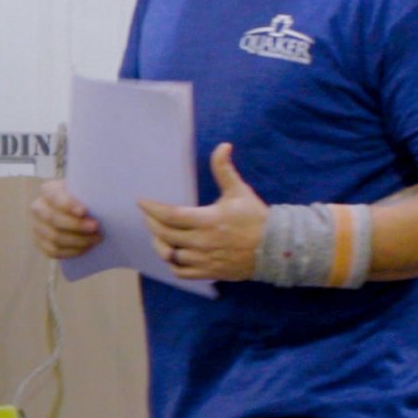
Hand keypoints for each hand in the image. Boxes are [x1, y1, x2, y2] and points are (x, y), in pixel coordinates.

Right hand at [30, 178, 102, 258]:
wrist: (83, 213)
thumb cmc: (88, 199)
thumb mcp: (90, 190)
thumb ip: (97, 192)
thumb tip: (119, 198)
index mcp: (49, 190)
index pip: (54, 196)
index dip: (68, 204)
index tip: (85, 211)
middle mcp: (39, 207)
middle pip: (52, 219)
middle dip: (75, 225)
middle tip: (96, 228)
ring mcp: (38, 226)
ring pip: (53, 238)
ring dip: (77, 241)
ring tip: (95, 239)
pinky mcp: (41, 242)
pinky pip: (52, 251)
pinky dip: (70, 252)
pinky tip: (85, 249)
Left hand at [137, 144, 266, 281]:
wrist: (276, 248)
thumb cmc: (255, 218)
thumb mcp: (239, 191)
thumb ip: (224, 170)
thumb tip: (223, 145)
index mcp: (208, 220)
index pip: (170, 215)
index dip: (152, 208)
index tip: (141, 202)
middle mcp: (203, 241)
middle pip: (164, 234)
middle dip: (151, 223)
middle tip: (148, 215)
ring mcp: (204, 259)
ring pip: (169, 255)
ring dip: (160, 243)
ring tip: (158, 234)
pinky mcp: (209, 272)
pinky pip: (180, 272)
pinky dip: (172, 263)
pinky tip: (172, 253)